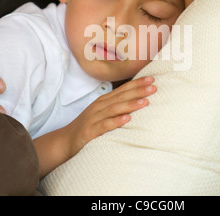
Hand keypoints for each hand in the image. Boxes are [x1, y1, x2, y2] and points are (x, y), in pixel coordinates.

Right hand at [33, 76, 156, 176]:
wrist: (65, 140)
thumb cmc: (88, 126)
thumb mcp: (102, 112)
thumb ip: (117, 105)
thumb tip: (137, 100)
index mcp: (103, 101)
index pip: (123, 89)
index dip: (137, 84)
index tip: (152, 79)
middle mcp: (99, 106)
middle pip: (121, 97)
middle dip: (138, 91)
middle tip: (153, 86)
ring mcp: (94, 118)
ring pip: (114, 109)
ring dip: (130, 105)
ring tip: (145, 102)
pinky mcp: (90, 131)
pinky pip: (104, 126)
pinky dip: (115, 122)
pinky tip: (126, 120)